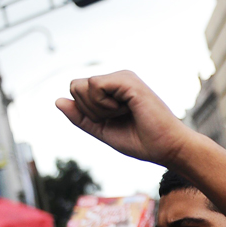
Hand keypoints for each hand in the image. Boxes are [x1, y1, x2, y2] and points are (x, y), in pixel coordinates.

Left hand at [57, 71, 197, 166]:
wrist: (167, 148)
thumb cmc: (142, 141)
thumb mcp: (103, 130)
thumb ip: (81, 117)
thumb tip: (57, 101)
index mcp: (112, 89)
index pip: (76, 90)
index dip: (86, 111)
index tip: (111, 121)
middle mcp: (117, 79)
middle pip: (75, 86)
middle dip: (89, 110)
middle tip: (117, 118)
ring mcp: (123, 78)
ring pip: (82, 85)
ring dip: (97, 109)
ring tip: (124, 114)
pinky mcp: (128, 80)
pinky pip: (94, 85)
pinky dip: (103, 105)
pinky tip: (126, 109)